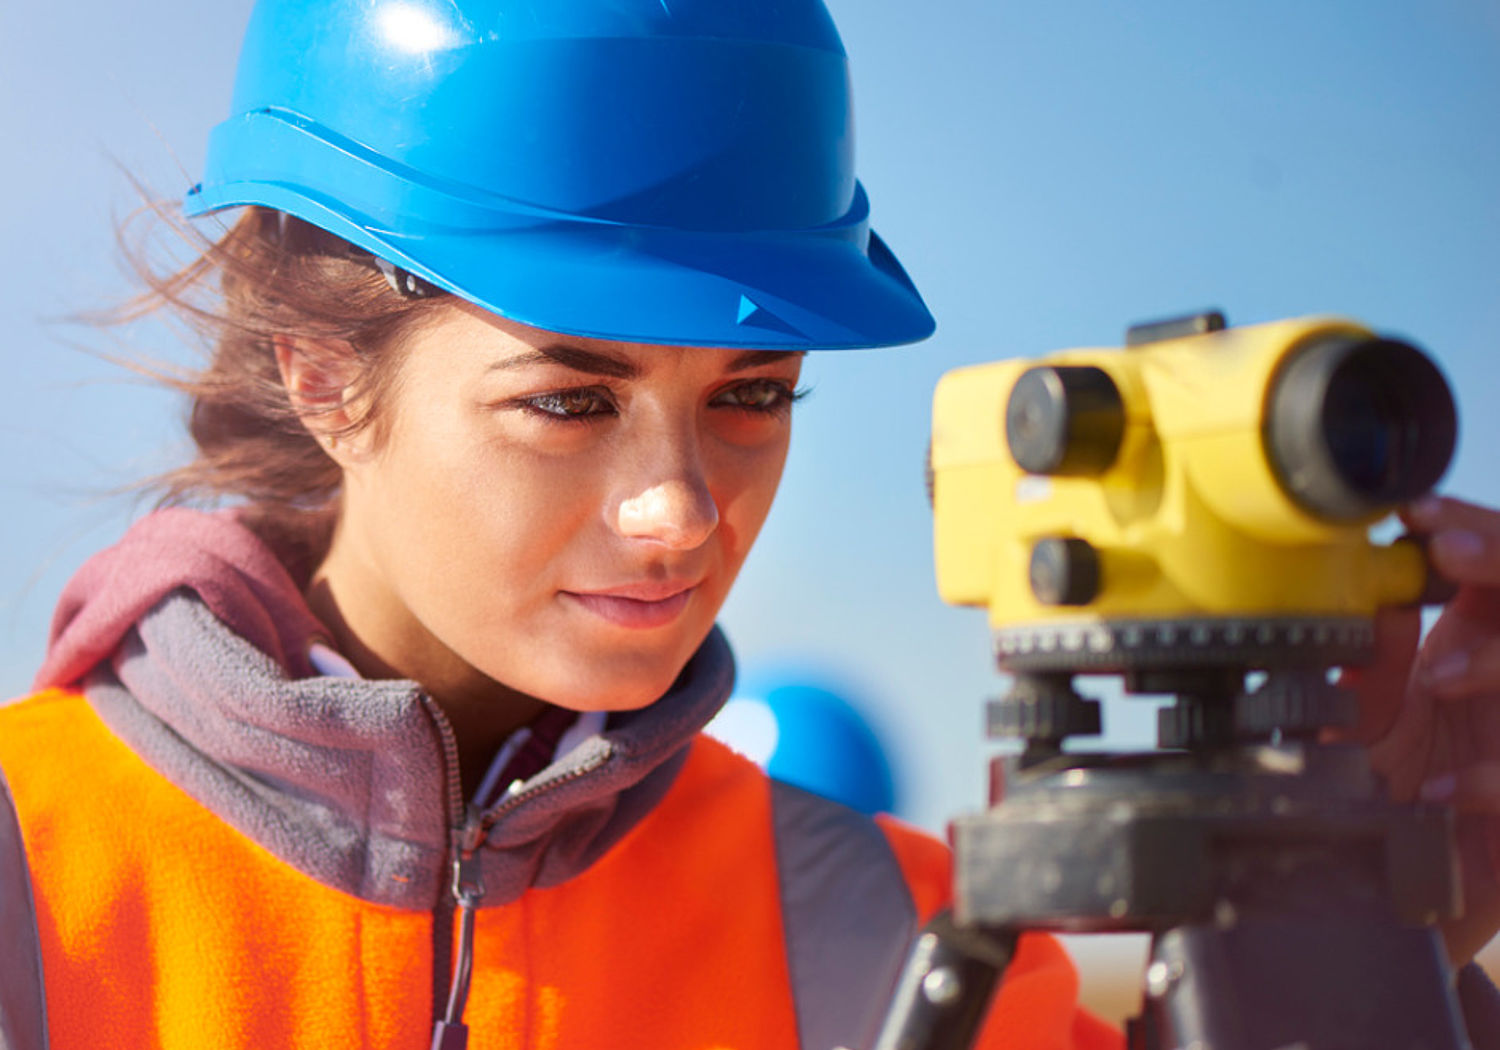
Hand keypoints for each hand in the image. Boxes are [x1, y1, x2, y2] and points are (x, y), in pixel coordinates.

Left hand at [1344, 495, 1499, 965]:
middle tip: (1446, 552)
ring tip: (1440, 680)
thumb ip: (1374, 667)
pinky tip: (1446, 791)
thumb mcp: (1366, 730)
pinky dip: (1493, 777)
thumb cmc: (1385, 803)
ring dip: (1496, 661)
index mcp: (1477, 644)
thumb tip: (1379, 597)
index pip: (1490, 565)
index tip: (1420, 513)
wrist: (1400, 903)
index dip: (1469, 530)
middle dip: (1498, 558)